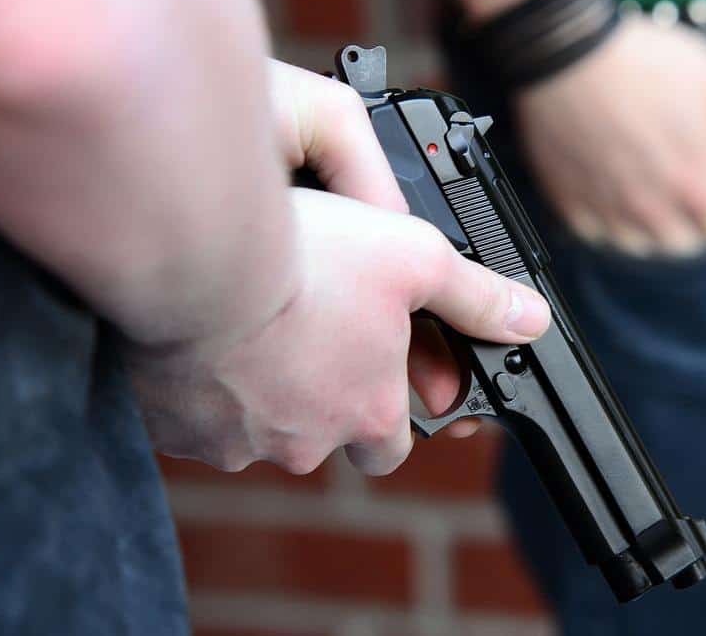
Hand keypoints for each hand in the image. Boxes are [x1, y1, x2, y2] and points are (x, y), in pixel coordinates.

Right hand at [127, 63, 550, 475]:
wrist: (200, 261)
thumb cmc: (308, 259)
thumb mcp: (415, 260)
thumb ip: (474, 296)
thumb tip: (529, 320)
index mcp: (367, 412)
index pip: (393, 446)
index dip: (389, 415)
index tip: (377, 383)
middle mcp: (305, 441)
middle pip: (322, 439)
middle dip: (319, 404)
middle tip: (307, 344)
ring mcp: (237, 443)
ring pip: (256, 431)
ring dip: (259, 393)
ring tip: (253, 330)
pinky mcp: (176, 432)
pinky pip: (196, 420)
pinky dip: (204, 389)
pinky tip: (206, 340)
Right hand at [514, 17, 705, 256]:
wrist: (568, 51)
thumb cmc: (646, 63)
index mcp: (697, 186)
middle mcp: (654, 210)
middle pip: (686, 249)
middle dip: (694, 229)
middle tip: (687, 194)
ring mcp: (609, 211)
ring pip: (640, 249)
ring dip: (652, 232)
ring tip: (651, 199)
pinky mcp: (572, 205)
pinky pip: (597, 238)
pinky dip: (608, 225)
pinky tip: (611, 195)